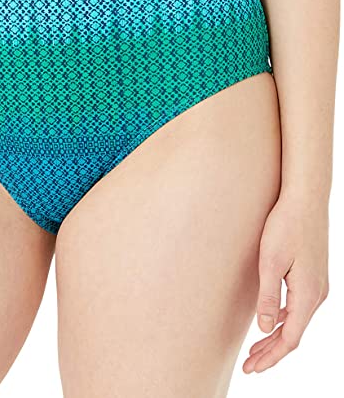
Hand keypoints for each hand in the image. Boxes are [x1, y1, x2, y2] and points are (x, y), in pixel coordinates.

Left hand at [243, 190, 329, 372]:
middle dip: (272, 352)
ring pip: (296, 320)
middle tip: (249, 366)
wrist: (306, 198)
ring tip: (255, 349)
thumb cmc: (285, 225)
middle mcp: (317, 294)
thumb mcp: (270, 262)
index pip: (289, 339)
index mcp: (307, 295)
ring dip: (276, 336)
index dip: (271, 357)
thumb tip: (263, 329)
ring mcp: (317, 284)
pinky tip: (268, 319)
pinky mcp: (313, 275)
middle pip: (294, 333)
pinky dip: (283, 319)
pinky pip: (299, 307)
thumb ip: (268, 297)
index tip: (252, 369)